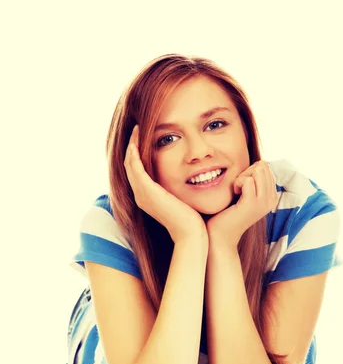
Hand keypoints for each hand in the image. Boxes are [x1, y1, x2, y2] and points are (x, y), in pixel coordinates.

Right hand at [125, 125, 206, 243]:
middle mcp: (140, 196)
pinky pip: (134, 167)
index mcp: (147, 197)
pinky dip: (134, 153)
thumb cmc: (193, 219)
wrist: (192, 234)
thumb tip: (188, 178)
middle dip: (132, 147)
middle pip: (129, 166)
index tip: (143, 138)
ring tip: (136, 130)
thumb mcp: (182, 199)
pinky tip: (136, 141)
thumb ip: (178, 189)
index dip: (137, 154)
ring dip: (131, 146)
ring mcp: (141, 194)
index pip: (137, 172)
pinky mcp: (146, 191)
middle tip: (136, 129)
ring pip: (129, 164)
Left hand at [206, 160, 278, 246]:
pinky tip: (234, 194)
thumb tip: (260, 162)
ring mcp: (263, 203)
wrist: (220, 235)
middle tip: (238, 187)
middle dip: (247, 171)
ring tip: (237, 191)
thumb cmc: (227, 212)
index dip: (250, 171)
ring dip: (242, 176)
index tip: (242, 186)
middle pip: (263, 167)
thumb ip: (253, 179)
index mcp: (272, 196)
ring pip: (257, 171)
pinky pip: (248, 180)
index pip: (266, 168)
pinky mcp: (252, 204)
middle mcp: (272, 199)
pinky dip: (237, 183)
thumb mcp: (244, 192)